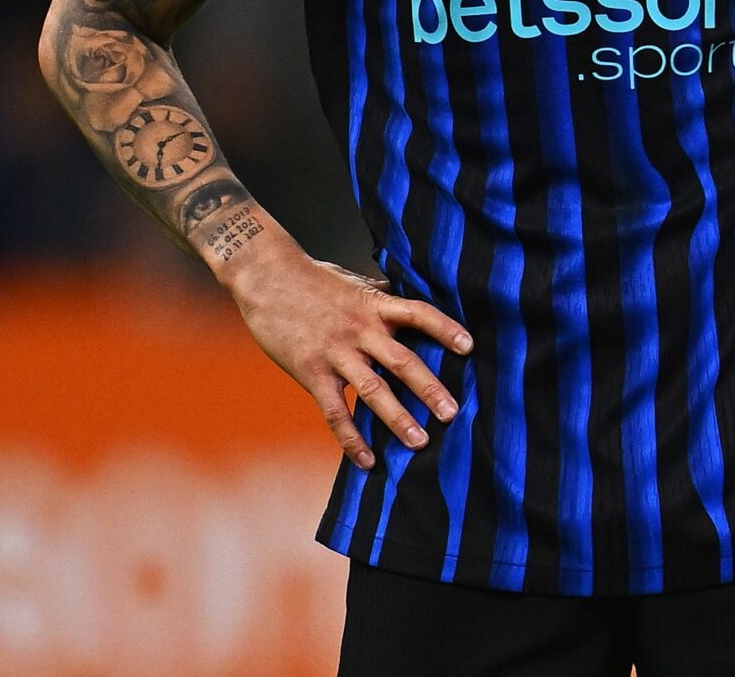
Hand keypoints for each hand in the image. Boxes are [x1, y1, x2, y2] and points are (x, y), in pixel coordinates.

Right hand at [222, 234, 473, 468]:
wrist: (265, 276)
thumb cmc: (312, 278)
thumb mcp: (353, 282)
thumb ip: (381, 296)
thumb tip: (409, 296)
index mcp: (374, 305)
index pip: (418, 314)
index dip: (445, 329)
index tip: (470, 347)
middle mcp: (360, 329)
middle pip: (402, 361)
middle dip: (430, 389)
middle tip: (452, 413)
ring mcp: (335, 353)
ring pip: (372, 391)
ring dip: (398, 419)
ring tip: (419, 443)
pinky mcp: (311, 372)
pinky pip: (335, 411)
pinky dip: (352, 438)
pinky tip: (367, 459)